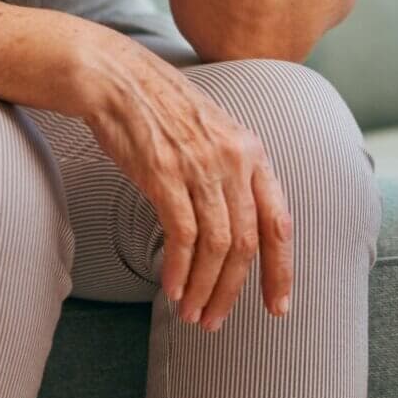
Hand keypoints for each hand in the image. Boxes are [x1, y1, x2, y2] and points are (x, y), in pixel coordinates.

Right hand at [79, 29, 293, 330]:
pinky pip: (182, 237)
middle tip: (217, 320)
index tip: (277, 306)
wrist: (116, 77)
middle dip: (233, 290)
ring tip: (193, 314)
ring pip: (217, 246)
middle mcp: (233, 159)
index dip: (281, 270)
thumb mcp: (212, 131)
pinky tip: (173, 289)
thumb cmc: (159, 106)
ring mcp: (200, 165)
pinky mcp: (165, 174)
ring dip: (206, 289)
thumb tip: (238, 226)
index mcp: (251, 151)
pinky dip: (180, 271)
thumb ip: (231, 172)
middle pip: (246, 243)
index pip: (279, 222)